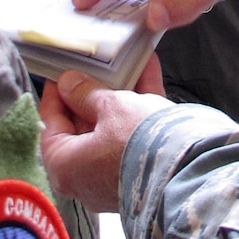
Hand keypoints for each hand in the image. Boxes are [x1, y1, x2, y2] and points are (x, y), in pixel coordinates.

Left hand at [38, 55, 168, 212]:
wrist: (187, 172)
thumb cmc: (138, 143)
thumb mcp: (111, 108)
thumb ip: (88, 94)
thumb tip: (70, 83)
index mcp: (65, 166)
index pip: (50, 124)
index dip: (56, 93)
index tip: (62, 71)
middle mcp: (86, 177)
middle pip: (82, 125)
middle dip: (93, 91)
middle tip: (97, 63)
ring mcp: (115, 175)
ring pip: (112, 127)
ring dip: (121, 93)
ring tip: (127, 61)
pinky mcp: (141, 170)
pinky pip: (134, 134)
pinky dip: (140, 104)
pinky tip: (149, 70)